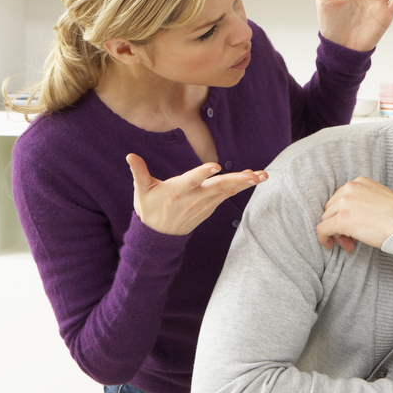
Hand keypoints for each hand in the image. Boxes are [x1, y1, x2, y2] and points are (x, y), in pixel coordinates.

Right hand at [127, 153, 267, 235]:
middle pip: (218, 187)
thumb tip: (129, 155)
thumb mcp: (141, 191)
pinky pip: (228, 195)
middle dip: (237, 180)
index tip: (215, 166)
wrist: (159, 237)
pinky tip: (254, 179)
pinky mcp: (210, 207)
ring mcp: (204, 203)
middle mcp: (194, 197)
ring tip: (263, 176)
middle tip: (255, 175)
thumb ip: (138, 172)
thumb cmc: (149, 209)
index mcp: (177, 191)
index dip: (202, 173)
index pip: (191, 180)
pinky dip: (241, 187)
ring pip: (227, 191)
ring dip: (246, 183)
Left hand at [316, 176, 392, 251]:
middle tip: (351, 239)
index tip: (353, 227)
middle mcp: (350, 188)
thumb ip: (362, 202)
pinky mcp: (342, 219)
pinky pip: (322, 229)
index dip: (343, 214)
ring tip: (350, 244)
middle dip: (338, 224)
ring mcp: (345, 203)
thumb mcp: (379, 199)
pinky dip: (323, 238)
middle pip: (331, 208)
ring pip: (326, 219)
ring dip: (335, 233)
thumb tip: (348, 218)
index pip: (340, 198)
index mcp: (359, 182)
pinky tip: (330, 246)